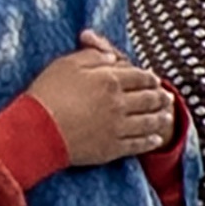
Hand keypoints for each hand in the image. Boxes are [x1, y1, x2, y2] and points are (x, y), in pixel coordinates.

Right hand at [27, 34, 178, 169]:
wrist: (37, 131)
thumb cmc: (47, 94)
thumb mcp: (67, 64)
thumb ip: (93, 56)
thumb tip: (112, 57)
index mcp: (109, 80)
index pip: (139, 77)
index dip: (149, 78)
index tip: (154, 79)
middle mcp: (119, 103)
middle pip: (148, 99)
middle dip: (160, 97)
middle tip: (168, 97)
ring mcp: (118, 127)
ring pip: (148, 122)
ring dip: (161, 118)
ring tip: (168, 117)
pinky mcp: (112, 148)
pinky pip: (138, 144)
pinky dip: (150, 141)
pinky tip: (156, 139)